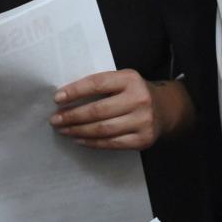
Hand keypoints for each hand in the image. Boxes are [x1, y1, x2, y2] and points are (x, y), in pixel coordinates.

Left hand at [50, 70, 188, 149]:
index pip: (97, 83)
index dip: (75, 91)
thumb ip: (101, 85)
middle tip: (55, 119)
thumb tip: (66, 97)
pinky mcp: (143, 139)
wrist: (167, 109)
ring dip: (78, 131)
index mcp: (130, 79)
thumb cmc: (135, 93)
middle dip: (72, 116)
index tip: (57, 98)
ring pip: (102, 129)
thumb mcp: (123, 80)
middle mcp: (138, 99)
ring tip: (63, 130)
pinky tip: (79, 139)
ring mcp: (142, 121)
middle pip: (98, 110)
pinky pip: (111, 143)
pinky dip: (92, 142)